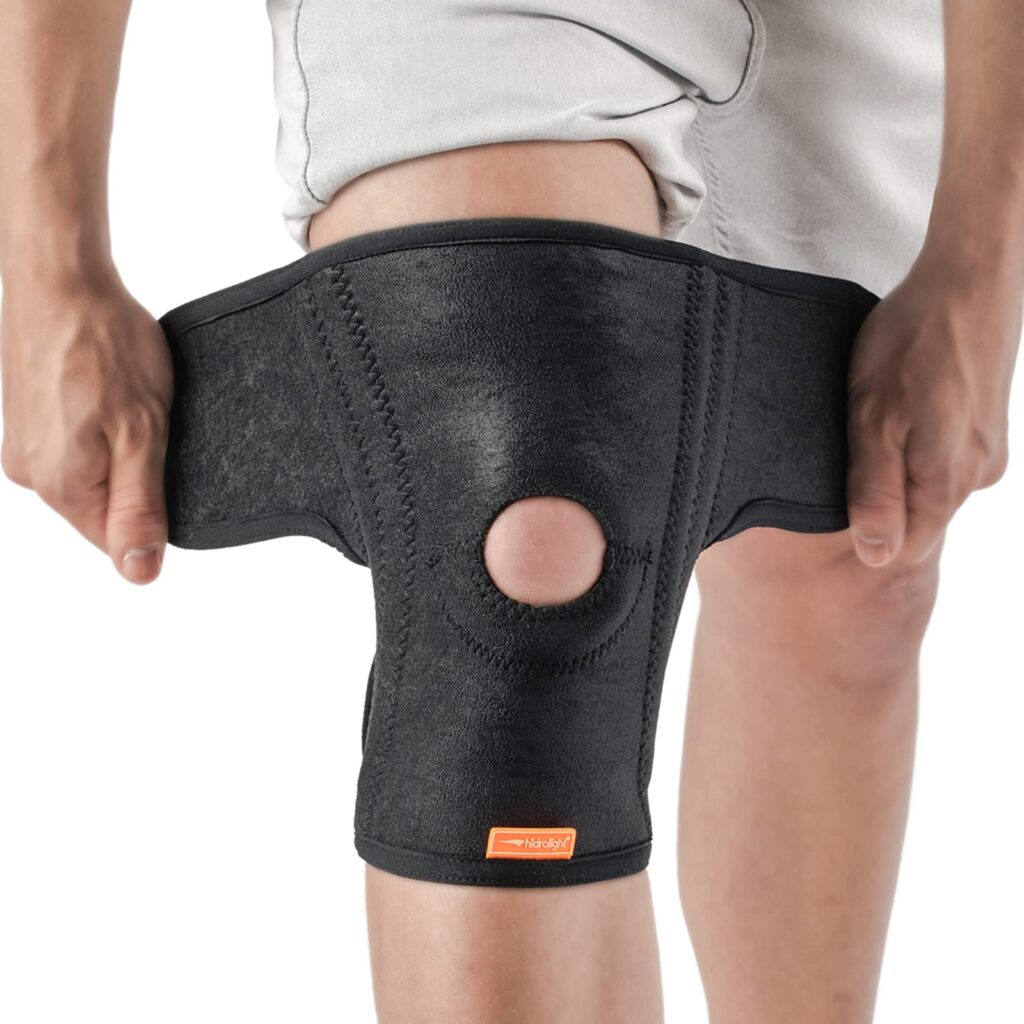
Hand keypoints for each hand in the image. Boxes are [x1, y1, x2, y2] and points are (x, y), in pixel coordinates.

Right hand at [1, 266, 172, 582]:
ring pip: (90, 472)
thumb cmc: (104, 344)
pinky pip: (74, 443)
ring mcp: (22, 442)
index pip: (116, 538)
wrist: (61, 276)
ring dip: (119, 447)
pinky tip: (109, 392)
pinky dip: (100, 426)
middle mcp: (30, 472)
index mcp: (60, 485)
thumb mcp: (143, 433)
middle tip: (150, 422)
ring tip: (128, 400)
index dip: (153, 507)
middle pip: (102, 506)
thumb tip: (138, 572)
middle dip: (137, 474)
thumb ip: (140, 507)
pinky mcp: (26, 416)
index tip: (163, 459)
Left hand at [846, 249, 1021, 567]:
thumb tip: (875, 557)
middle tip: (852, 447)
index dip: (865, 532)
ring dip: (897, 467)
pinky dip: (916, 443)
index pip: (904, 550)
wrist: (967, 276)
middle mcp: (978, 475)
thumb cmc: (911, 343)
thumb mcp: (872, 419)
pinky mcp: (987, 424)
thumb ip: (874, 490)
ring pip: (930, 486)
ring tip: (876, 420)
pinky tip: (902, 409)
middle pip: (918, 518)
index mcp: (948, 481)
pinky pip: (944, 456)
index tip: (841, 492)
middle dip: (880, 499)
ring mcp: (987, 448)